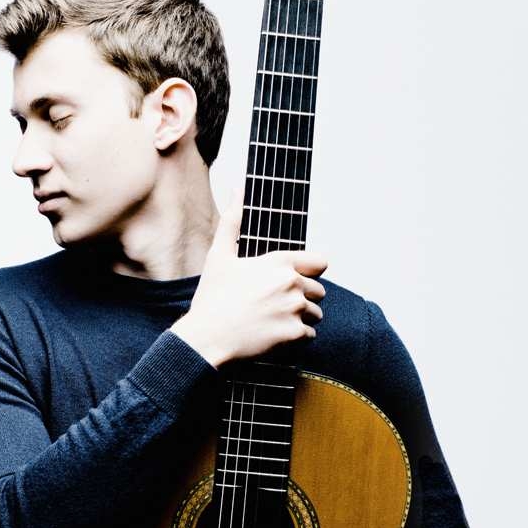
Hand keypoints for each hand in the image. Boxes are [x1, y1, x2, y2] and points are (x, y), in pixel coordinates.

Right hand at [171, 187, 327, 367]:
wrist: (206, 338)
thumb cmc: (212, 298)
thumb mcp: (219, 255)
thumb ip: (233, 221)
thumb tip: (237, 189)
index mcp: (279, 262)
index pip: (320, 262)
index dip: (309, 272)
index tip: (294, 281)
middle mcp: (292, 283)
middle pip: (319, 291)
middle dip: (302, 299)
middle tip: (275, 306)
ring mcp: (295, 309)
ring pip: (315, 314)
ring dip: (300, 319)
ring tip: (273, 322)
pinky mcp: (295, 334)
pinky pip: (310, 336)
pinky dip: (296, 339)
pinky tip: (274, 336)